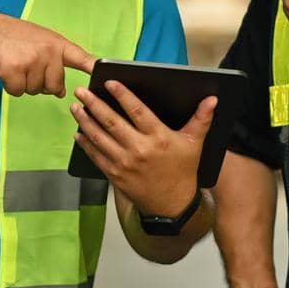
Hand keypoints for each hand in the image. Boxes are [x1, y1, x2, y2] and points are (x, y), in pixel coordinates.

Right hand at [0, 11, 95, 97]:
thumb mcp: (35, 44)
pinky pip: (18, 92)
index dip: (95, 69)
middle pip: (55, 86)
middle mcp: (48, 51)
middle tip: (24, 65)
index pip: (81, 57)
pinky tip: (3, 69)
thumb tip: (61, 92)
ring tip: (12, 63)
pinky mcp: (15, 69)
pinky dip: (9, 86)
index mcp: (55, 43)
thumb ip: (52, 64)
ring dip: (23, 83)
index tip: (108, 76)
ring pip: (35, 91)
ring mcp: (32, 59)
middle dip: (39, 83)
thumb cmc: (6, 38)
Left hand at [71, 80, 215, 217]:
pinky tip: (79, 133)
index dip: (122, 95)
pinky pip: (96, 156)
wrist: (172, 205)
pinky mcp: (115, 176)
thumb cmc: (183, 170)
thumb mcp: (194, 144)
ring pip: (100, 138)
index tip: (109, 82)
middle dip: (94, 105)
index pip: (137, 111)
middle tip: (81, 92)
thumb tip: (212, 99)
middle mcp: (139, 149)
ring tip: (75, 108)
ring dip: (85, 122)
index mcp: (158, 138)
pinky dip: (86, 144)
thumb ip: (201, 119)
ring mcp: (125, 164)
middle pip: (111, 122)